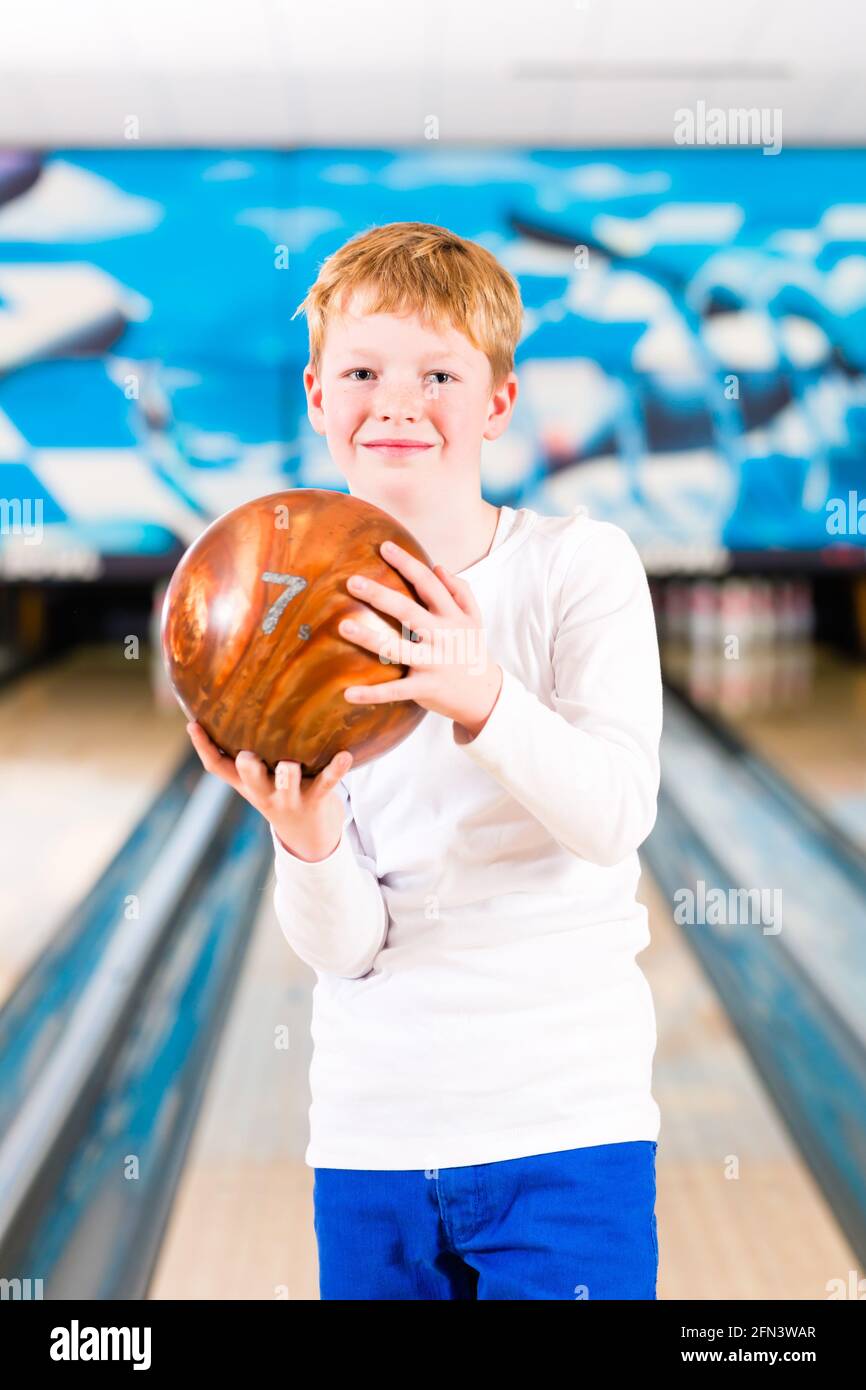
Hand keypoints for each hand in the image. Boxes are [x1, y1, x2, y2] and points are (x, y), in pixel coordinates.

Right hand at [186, 721, 351, 860]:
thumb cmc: (279, 794)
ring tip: (289, 765)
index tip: (193, 724)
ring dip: (287, 774)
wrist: (308, 836)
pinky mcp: (316, 799)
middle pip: (250, 780)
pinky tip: (345, 755)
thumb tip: (233, 711)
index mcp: (247, 784)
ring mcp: (290, 798)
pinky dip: (337, 769)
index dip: (203, 747)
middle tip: (246, 756)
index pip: (217, 767)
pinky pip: (327, 782)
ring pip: (287, 784)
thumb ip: (246, 757)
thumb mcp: (257, 781)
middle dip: (248, 769)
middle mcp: (264, 792)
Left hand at [338, 540, 502, 740]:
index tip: (384, 546)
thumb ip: (460, 591)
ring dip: (369, 639)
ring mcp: (433, 662)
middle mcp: (443, 636)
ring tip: (343, 626)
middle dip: (380, 595)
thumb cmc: (472, 650)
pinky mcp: (425, 687)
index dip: (407, 563)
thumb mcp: (474, 619)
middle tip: (352, 582)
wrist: (486, 695)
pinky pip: (395, 691)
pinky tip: (347, 693)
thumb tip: (439, 567)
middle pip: (408, 611)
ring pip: (397, 649)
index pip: (428, 583)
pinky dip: (372, 694)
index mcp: (452, 616)